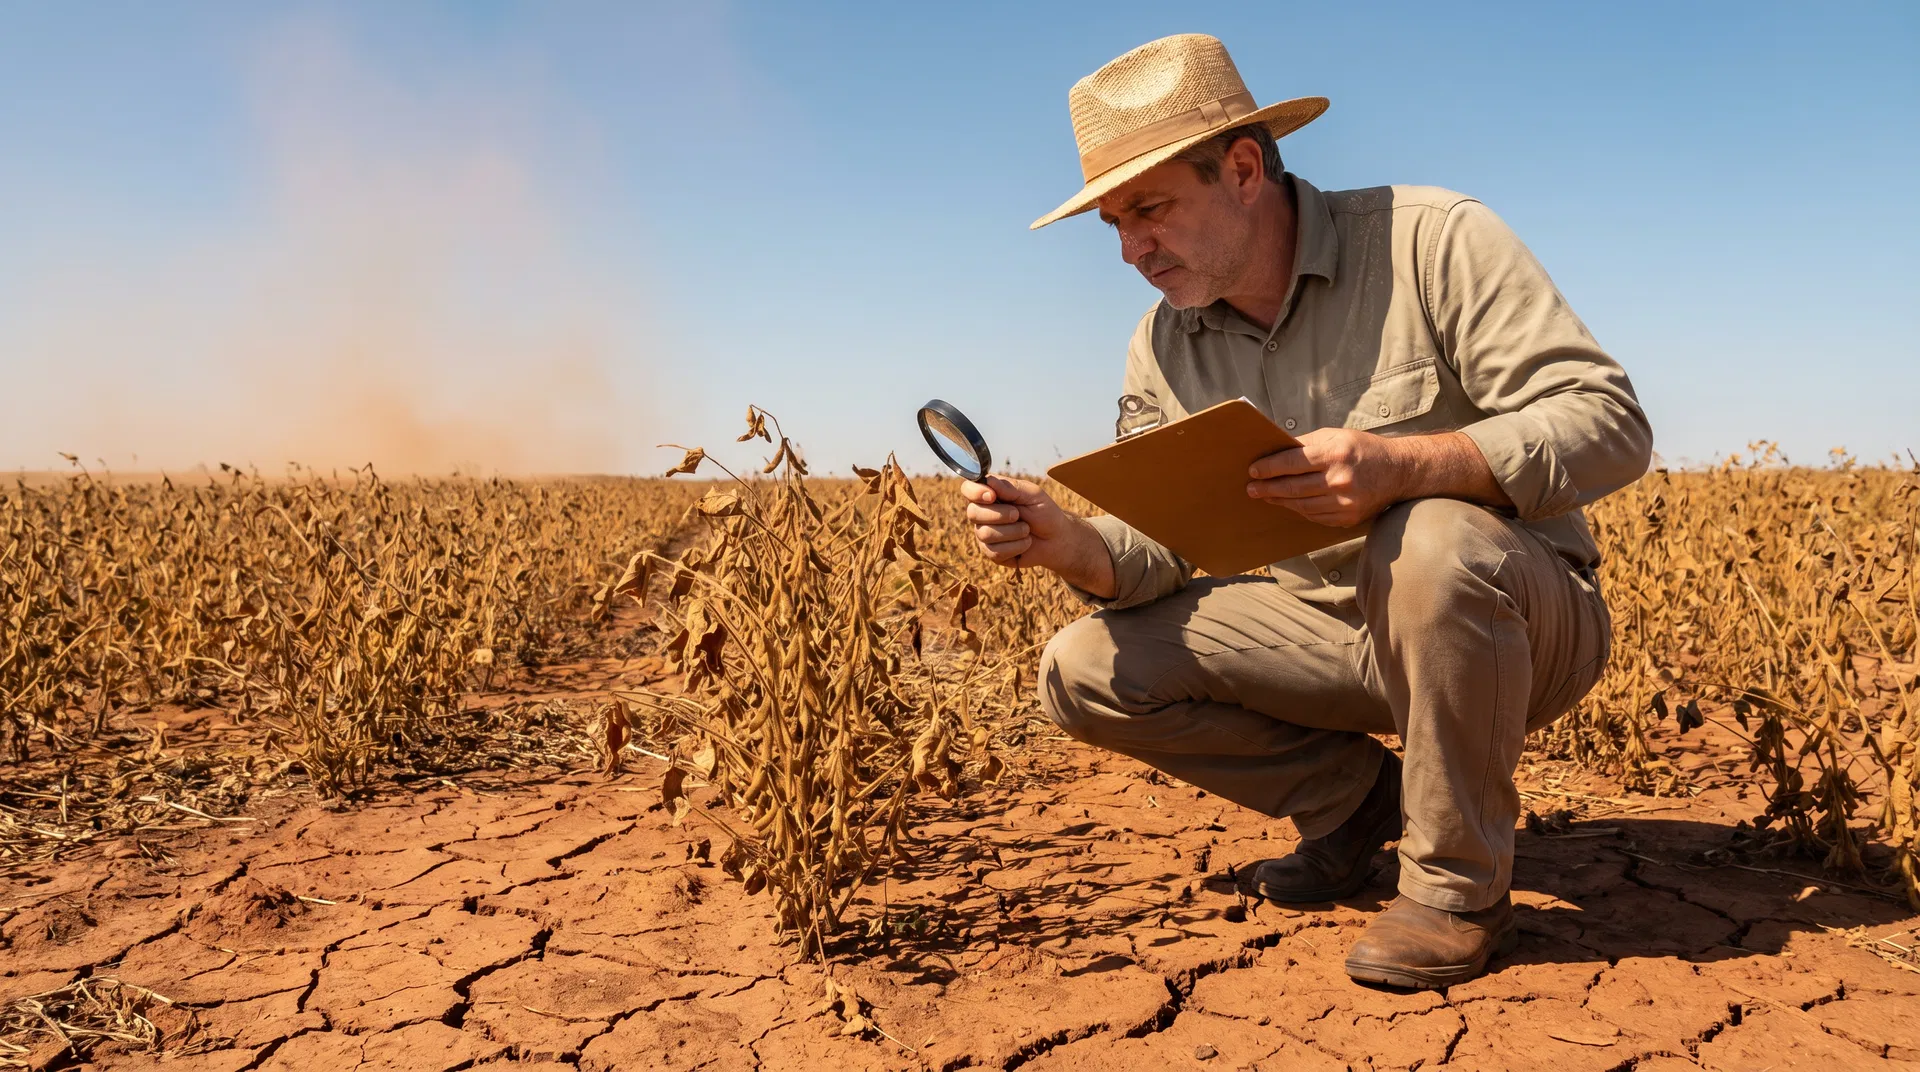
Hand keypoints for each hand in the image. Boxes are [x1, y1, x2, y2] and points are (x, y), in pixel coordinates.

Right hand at [959, 477, 1116, 596]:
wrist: (1056, 539)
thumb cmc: (1044, 512)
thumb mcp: (1032, 494)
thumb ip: (1011, 487)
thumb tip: (988, 481)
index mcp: (990, 495)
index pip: (968, 489)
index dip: (975, 492)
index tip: (992, 496)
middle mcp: (983, 514)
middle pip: (973, 513)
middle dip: (1000, 515)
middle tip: (1018, 514)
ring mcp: (985, 534)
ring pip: (985, 534)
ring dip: (1013, 532)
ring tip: (1026, 529)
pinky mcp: (992, 553)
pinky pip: (995, 551)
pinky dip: (1016, 546)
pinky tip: (1025, 543)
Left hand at [1247, 428, 1407, 527]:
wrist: (1398, 471)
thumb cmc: (1363, 449)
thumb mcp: (1336, 436)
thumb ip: (1307, 443)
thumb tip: (1276, 449)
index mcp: (1335, 454)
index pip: (1292, 462)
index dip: (1269, 467)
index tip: (1253, 470)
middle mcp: (1339, 480)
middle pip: (1293, 487)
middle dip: (1267, 488)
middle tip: (1251, 488)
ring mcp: (1344, 502)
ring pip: (1301, 505)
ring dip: (1280, 500)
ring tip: (1266, 495)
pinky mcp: (1347, 517)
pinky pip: (1315, 516)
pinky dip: (1299, 509)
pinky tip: (1288, 503)